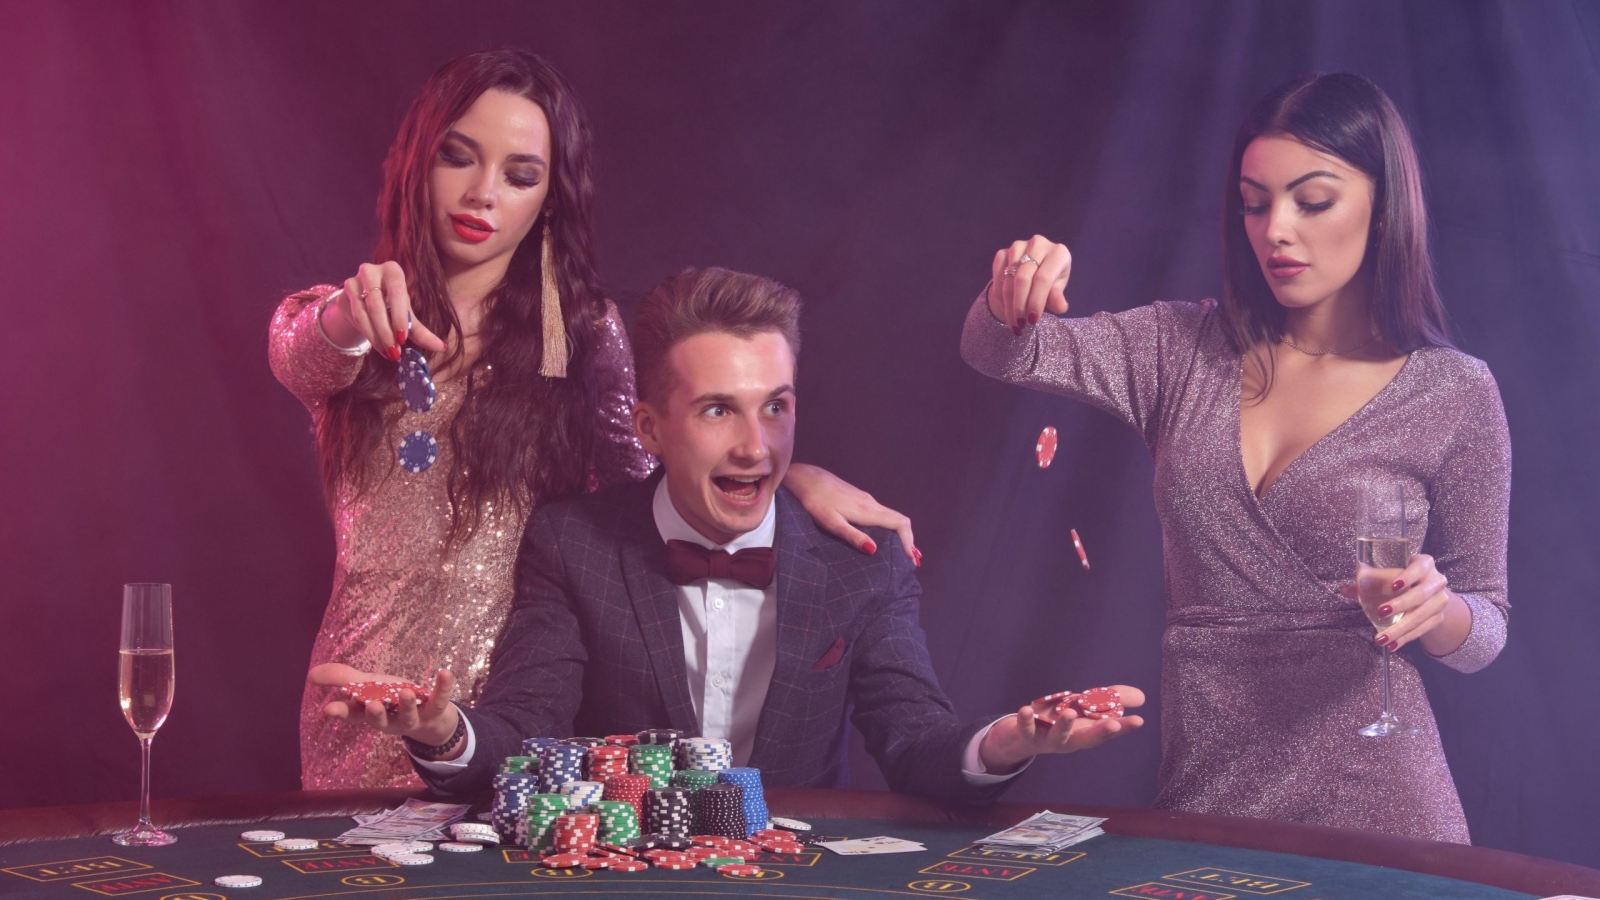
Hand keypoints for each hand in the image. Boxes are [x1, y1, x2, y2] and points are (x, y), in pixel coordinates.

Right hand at [307, 663, 457, 745]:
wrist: (431, 718)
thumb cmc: (393, 699)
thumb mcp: (368, 687)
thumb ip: (342, 679)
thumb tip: (311, 674)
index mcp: (371, 714)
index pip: (353, 716)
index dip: (342, 713)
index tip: (329, 710)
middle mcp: (391, 719)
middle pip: (381, 721)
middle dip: (376, 714)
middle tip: (372, 705)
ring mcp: (414, 718)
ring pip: (409, 715)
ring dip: (408, 705)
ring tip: (408, 692)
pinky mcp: (435, 711)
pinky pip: (440, 700)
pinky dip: (443, 687)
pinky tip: (445, 673)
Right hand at [319, 262, 446, 359]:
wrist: (364, 301)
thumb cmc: (391, 304)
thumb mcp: (406, 314)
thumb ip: (421, 331)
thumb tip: (441, 347)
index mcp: (393, 270)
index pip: (397, 292)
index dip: (399, 316)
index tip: (403, 339)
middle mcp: (371, 271)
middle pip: (376, 305)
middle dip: (386, 332)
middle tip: (395, 352)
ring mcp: (354, 281)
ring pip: (363, 314)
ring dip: (376, 337)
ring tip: (389, 353)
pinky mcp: (344, 294)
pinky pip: (355, 317)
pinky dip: (368, 335)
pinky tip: (378, 346)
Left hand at [784, 463, 916, 561]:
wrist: (807, 478)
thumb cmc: (815, 502)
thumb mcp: (831, 523)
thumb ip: (852, 536)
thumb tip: (874, 550)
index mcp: (867, 510)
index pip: (899, 523)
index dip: (908, 540)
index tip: (910, 558)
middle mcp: (871, 503)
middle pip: (899, 520)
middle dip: (908, 539)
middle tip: (911, 560)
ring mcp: (866, 499)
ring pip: (891, 516)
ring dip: (900, 533)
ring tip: (901, 552)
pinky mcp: (860, 498)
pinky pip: (882, 513)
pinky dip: (890, 526)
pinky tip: (884, 536)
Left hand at [978, 685, 1145, 773]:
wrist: (1021, 737)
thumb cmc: (1058, 720)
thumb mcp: (1084, 707)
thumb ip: (1111, 700)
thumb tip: (1141, 697)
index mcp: (1085, 732)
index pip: (1108, 731)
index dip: (1124, 727)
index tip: (1139, 720)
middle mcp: (1070, 740)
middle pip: (1088, 740)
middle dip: (1101, 733)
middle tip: (1114, 724)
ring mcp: (1048, 740)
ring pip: (1058, 737)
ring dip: (1064, 726)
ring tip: (1068, 714)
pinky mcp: (1027, 736)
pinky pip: (1026, 730)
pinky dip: (1025, 720)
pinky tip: (1026, 709)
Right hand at [989, 235, 1070, 334]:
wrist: (1036, 268)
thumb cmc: (1051, 280)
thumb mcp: (1058, 289)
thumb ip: (1057, 297)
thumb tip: (1061, 307)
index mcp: (1058, 253)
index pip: (1043, 279)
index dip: (1036, 301)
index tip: (1032, 320)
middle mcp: (1038, 244)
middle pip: (1023, 278)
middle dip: (1020, 305)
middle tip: (1020, 324)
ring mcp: (1018, 246)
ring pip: (1008, 279)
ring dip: (1008, 304)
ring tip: (1013, 322)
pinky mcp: (1003, 252)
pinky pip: (997, 276)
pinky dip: (999, 296)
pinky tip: (1006, 309)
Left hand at [1340, 553, 1461, 653]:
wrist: (1431, 595)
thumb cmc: (1404, 580)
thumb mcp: (1390, 576)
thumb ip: (1367, 581)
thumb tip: (1342, 589)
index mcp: (1424, 564)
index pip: (1419, 567)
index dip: (1408, 576)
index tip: (1393, 585)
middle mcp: (1436, 581)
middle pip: (1421, 594)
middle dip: (1401, 604)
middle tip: (1381, 612)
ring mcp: (1440, 600)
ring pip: (1421, 615)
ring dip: (1400, 628)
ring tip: (1381, 638)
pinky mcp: (1438, 618)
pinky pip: (1422, 630)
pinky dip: (1405, 638)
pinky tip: (1392, 645)